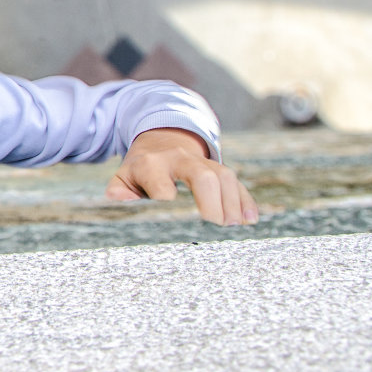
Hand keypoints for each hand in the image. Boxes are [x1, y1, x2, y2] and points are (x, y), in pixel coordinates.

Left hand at [106, 128, 258, 225]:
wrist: (160, 143)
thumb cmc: (140, 172)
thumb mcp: (123, 179)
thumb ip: (120, 194)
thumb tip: (122, 205)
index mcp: (151, 165)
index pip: (162, 186)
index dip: (171, 204)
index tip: (176, 227)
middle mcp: (180, 159)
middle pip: (202, 176)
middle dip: (211, 202)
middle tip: (216, 228)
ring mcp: (203, 162)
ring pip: (224, 176)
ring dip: (232, 203)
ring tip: (235, 228)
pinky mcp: (219, 168)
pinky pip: (236, 182)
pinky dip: (245, 201)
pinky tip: (251, 220)